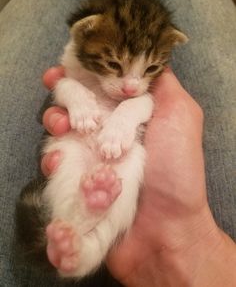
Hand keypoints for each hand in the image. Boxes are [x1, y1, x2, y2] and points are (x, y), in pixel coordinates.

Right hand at [41, 67, 235, 285]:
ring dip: (54, 123)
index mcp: (129, 114)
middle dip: (63, 99)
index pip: (98, 87)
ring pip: (61, 132)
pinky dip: (52, 160)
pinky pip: (57, 166)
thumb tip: (142, 60)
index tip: (61, 70)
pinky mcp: (79, 182)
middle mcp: (108, 132)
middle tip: (64, 104)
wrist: (167, 228)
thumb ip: (162, 85)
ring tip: (60, 128)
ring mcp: (92, 157)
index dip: (79, 76)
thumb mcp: (180, 115)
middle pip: (75, 105)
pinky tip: (59, 162)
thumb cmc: (177, 170)